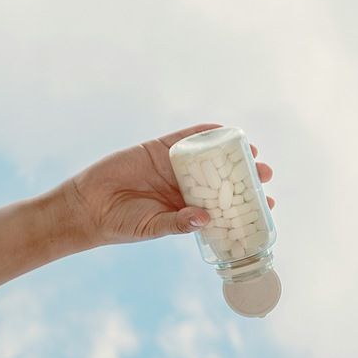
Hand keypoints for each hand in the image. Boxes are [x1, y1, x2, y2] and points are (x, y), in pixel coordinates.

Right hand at [64, 123, 275, 247]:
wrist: (89, 205)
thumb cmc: (122, 224)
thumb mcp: (153, 227)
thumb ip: (178, 223)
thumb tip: (206, 220)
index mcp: (188, 209)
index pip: (224, 207)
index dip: (244, 206)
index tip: (268, 205)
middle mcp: (185, 187)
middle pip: (222, 179)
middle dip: (244, 176)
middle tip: (265, 173)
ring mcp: (173, 166)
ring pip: (208, 157)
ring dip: (230, 153)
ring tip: (252, 153)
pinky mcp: (158, 149)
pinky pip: (185, 138)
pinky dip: (203, 132)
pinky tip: (220, 129)